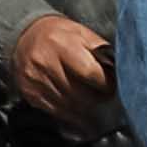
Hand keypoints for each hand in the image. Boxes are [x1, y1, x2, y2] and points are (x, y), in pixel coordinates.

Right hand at [7, 13, 122, 133]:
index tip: (111, 86)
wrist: (24, 36)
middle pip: (80, 94)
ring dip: (85, 108)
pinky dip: (70, 113)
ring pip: (69, 106)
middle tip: (103, 95)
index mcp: (62, 44)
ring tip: (91, 101)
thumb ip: (100, 51)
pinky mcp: (29, 93)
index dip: (106, 84)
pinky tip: (77, 108)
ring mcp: (35, 80)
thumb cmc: (60, 35)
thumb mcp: (81, 33)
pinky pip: (56, 111)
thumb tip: (122, 72)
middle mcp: (45, 62)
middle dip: (96, 98)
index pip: (90, 73)